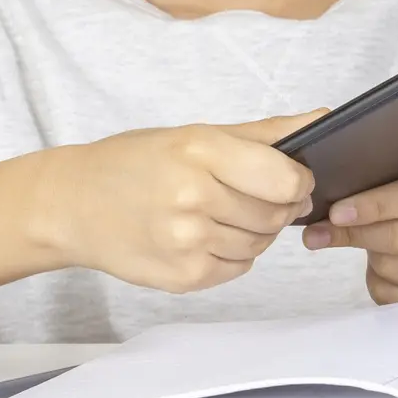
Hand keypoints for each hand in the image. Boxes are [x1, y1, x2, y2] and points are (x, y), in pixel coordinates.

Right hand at [29, 114, 319, 293]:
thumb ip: (266, 133)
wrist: (71, 204)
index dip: (298, 181)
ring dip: (254, 231)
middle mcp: (194, 197)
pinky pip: (239, 268)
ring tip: (219, 213)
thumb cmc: (136, 161)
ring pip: (261, 244)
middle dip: (276, 207)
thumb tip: (325, 120)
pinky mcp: (183, 278)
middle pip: (277, 214)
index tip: (289, 178)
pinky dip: (232, 254)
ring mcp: (187, 242)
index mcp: (200, 151)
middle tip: (248, 195)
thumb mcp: (195, 133)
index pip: (286, 180)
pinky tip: (203, 235)